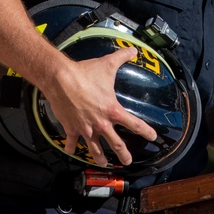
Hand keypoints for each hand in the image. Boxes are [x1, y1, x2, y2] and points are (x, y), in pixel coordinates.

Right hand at [40, 46, 158, 166]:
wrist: (61, 79)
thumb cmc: (85, 73)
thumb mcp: (107, 64)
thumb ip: (122, 57)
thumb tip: (134, 50)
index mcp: (112, 110)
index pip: (134, 124)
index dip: (146, 131)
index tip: (152, 137)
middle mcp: (101, 123)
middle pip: (116, 144)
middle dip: (123, 154)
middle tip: (128, 161)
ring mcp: (86, 128)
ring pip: (94, 148)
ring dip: (99, 157)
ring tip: (103, 164)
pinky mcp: (71, 128)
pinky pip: (72, 142)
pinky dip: (71, 148)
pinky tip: (71, 151)